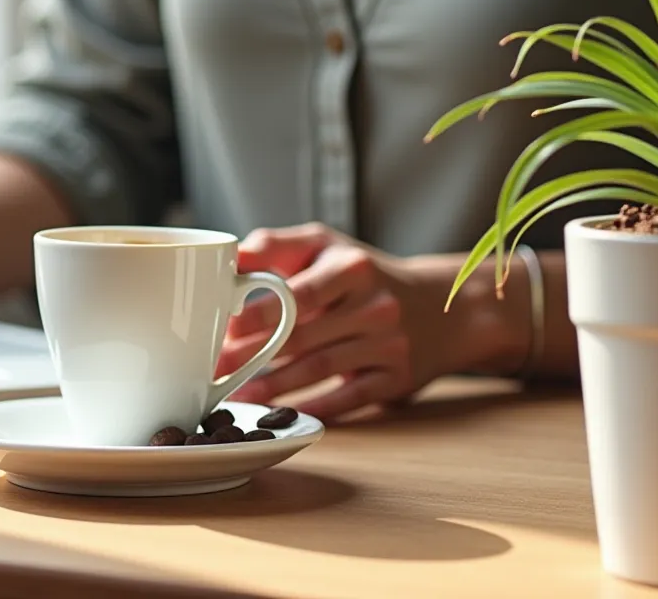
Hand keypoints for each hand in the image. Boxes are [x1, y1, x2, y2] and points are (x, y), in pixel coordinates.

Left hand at [217, 223, 504, 421]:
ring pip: (322, 368)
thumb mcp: (326, 245)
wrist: (443, 307)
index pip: (299, 292)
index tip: (223, 326)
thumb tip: (230, 258)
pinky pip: (349, 398)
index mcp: (352, 267)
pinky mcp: (397, 378)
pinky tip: (282, 412)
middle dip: (254, 354)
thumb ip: (276, 246)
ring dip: (276, 385)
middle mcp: (375, 305)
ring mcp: (389, 344)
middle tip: (214, 367)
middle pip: (304, 334)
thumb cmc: (363, 274)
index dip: (260, 312)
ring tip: (237, 393)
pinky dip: (315, 407)